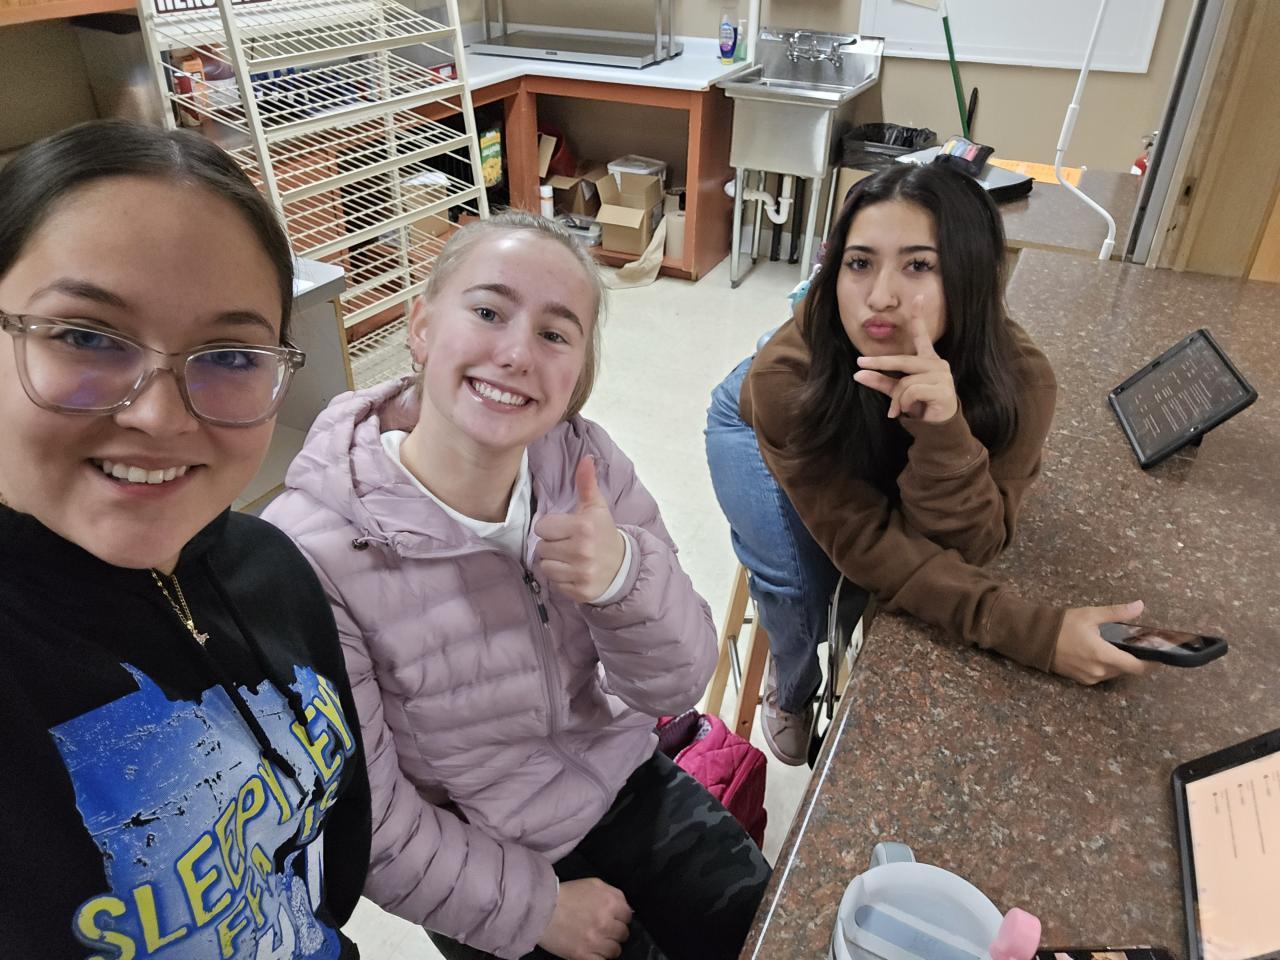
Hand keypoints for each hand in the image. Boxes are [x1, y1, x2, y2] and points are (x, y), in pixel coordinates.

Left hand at [533, 457, 625, 602]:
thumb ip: (586, 483)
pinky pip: (554, 583)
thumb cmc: (603, 533)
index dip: (552, 528)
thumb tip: (586, 458)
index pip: (542, 527)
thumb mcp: (596, 507)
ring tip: (570, 558)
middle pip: (541, 547)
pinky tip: (574, 571)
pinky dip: (561, 578)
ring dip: (554, 562)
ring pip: (545, 566)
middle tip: (569, 544)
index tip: (566, 529)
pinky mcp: (579, 590)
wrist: (623, 567)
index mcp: (583, 527)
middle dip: (552, 545)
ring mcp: (581, 572)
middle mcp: (582, 550)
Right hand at [537, 878, 632, 959]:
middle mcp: (606, 922)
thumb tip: (628, 910)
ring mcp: (595, 941)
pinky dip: (599, 958)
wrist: (540, 908)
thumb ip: (614, 895)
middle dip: (615, 932)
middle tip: (603, 931)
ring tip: (597, 943)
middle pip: (623, 934)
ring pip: (615, 951)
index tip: (612, 919)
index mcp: (610, 902)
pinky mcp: (583, 955)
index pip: (628, 916)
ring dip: (608, 947)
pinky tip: (593, 953)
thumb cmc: (567, 893)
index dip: (620, 917)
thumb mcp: (594, 884)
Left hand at [852, 300, 957, 421]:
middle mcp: (937, 364)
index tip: (917, 297)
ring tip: (898, 409)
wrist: (936, 427)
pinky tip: (908, 410)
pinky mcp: (944, 390)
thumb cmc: (918, 405)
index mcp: (927, 360)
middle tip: (860, 365)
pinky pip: (913, 391)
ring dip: (897, 398)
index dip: (918, 317)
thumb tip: (858, 374)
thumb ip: (879, 381)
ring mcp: (943, 376)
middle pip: (903, 360)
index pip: (922, 336)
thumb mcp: (896, 391)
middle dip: (880, 362)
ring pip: (906, 381)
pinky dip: (904, 403)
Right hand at [1052, 600, 1151, 684]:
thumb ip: (1117, 613)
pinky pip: (1101, 675)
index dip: (1151, 663)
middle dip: (1132, 659)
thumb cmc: (1063, 625)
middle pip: (1126, 669)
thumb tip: (1140, 606)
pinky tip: (1100, 653)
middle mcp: (1099, 671)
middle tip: (1134, 644)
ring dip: (1118, 662)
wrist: (1035, 638)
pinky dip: (1105, 666)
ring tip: (1116, 647)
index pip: (1137, 667)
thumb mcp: (1091, 615)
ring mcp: (1089, 677)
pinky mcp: (1081, 680)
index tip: (1158, 655)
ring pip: (1114, 673)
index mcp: (1104, 656)